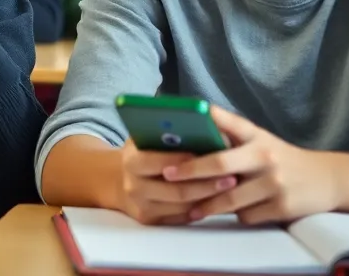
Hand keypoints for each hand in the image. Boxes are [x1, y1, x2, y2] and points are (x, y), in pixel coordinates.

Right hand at [113, 139, 235, 224]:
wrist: (117, 179)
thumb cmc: (141, 152)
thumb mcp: (146, 137)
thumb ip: (168, 134)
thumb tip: (205, 128)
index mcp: (131, 159)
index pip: (162, 163)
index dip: (189, 162)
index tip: (213, 158)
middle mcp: (133, 185)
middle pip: (177, 191)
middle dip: (207, 184)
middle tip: (232, 177)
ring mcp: (141, 206)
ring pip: (184, 207)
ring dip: (209, 198)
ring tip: (230, 188)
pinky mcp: (150, 221)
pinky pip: (182, 218)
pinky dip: (201, 209)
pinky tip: (216, 199)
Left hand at [163, 106, 338, 223]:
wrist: (322, 178)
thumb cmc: (276, 156)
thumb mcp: (256, 138)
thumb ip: (227, 133)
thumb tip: (186, 130)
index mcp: (255, 135)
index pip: (227, 123)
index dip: (206, 119)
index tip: (178, 123)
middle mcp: (265, 156)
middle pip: (220, 164)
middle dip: (191, 171)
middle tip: (168, 176)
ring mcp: (274, 183)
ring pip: (230, 197)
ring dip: (206, 204)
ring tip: (187, 207)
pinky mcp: (282, 207)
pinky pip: (247, 216)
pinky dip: (233, 216)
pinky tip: (221, 215)